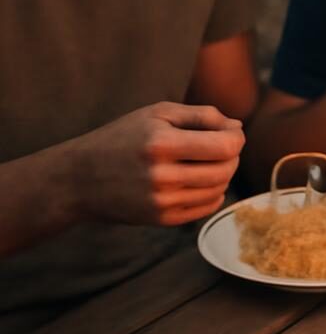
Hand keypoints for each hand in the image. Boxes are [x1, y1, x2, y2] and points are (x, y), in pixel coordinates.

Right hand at [74, 102, 244, 226]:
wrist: (79, 178)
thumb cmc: (122, 137)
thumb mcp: (158, 113)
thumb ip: (202, 116)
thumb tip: (238, 127)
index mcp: (161, 144)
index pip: (225, 146)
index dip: (236, 137)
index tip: (230, 131)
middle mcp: (162, 176)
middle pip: (226, 168)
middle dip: (233, 154)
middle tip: (222, 145)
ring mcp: (161, 202)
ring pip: (219, 188)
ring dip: (224, 173)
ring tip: (210, 161)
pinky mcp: (161, 219)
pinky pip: (207, 207)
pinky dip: (215, 192)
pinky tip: (203, 180)